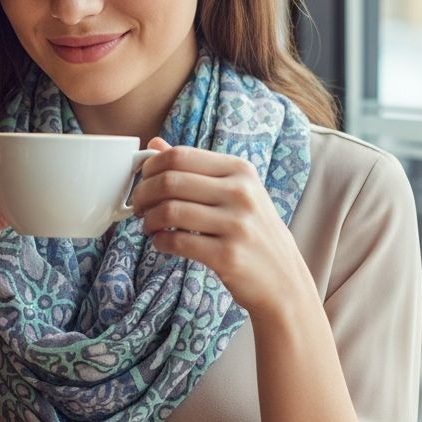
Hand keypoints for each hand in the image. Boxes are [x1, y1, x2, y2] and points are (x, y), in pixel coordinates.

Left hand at [129, 137, 313, 319]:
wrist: (283, 279)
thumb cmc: (252, 231)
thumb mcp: (234, 191)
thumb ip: (195, 167)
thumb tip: (155, 143)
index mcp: (240, 170)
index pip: (180, 155)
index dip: (151, 167)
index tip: (143, 180)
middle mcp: (241, 193)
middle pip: (170, 181)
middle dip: (143, 194)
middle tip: (138, 206)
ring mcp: (236, 225)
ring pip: (169, 211)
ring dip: (148, 220)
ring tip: (149, 226)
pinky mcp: (228, 256)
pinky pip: (176, 242)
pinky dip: (159, 242)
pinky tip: (162, 243)